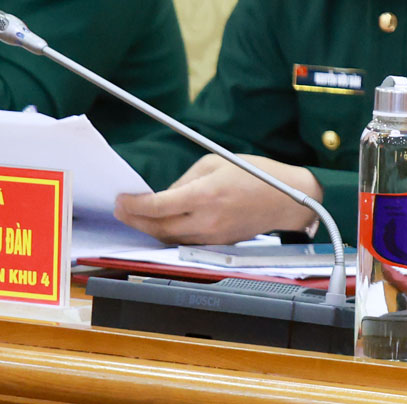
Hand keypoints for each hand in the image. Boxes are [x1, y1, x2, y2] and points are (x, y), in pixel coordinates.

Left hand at [115, 153, 317, 244]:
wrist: (286, 199)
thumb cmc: (256, 174)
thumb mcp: (218, 162)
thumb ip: (187, 179)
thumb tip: (166, 194)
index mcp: (205, 194)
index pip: (158, 205)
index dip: (134, 205)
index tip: (121, 199)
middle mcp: (205, 219)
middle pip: (157, 226)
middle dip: (133, 219)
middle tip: (120, 209)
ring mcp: (211, 235)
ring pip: (167, 238)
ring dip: (148, 228)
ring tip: (136, 217)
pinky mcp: (216, 244)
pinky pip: (183, 242)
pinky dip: (168, 234)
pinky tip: (161, 224)